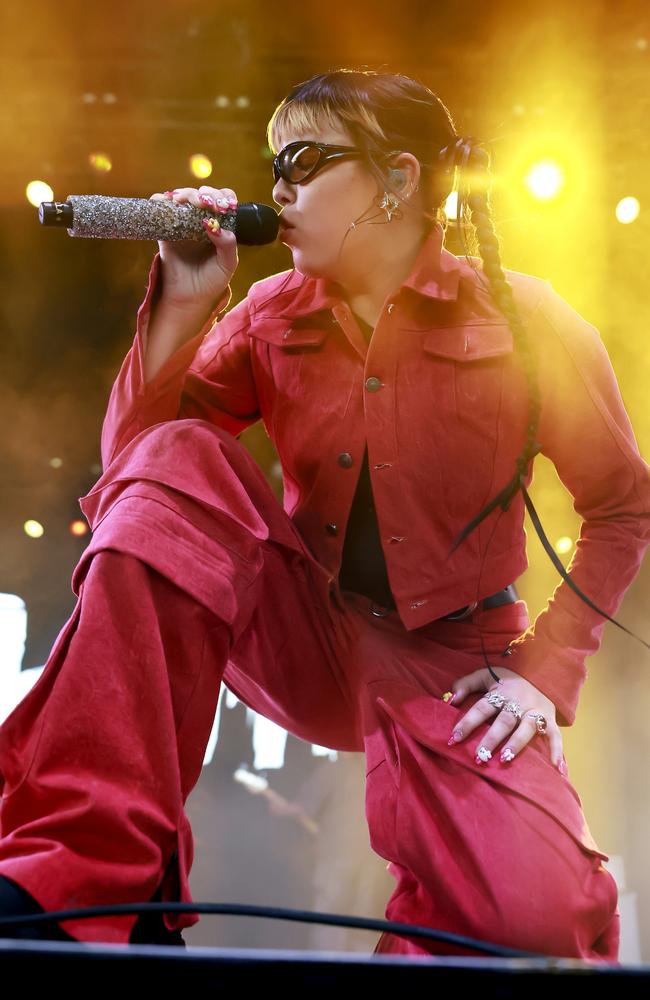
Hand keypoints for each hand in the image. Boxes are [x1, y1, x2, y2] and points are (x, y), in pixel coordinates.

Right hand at [148, 185, 238, 309]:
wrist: (190, 297)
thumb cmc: (211, 281)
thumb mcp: (227, 264)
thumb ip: (227, 244)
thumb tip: (216, 225)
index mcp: (219, 225)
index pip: (223, 201)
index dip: (224, 197)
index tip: (225, 205)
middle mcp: (200, 220)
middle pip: (202, 194)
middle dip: (207, 194)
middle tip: (208, 205)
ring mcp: (181, 223)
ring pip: (182, 197)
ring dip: (187, 194)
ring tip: (191, 203)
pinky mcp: (164, 229)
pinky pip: (159, 208)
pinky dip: (160, 201)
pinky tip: (168, 203)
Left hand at [444, 667, 566, 772]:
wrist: (541, 672)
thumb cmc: (507, 680)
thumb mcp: (485, 675)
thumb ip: (465, 685)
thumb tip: (450, 700)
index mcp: (500, 693)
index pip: (481, 708)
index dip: (467, 723)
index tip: (453, 739)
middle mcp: (518, 703)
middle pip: (503, 721)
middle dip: (491, 739)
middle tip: (479, 757)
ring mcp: (535, 711)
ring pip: (526, 728)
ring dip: (516, 744)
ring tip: (505, 759)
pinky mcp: (550, 719)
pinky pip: (555, 735)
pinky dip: (557, 750)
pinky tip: (556, 768)